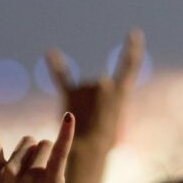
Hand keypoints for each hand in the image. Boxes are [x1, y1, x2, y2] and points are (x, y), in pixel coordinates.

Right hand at [0, 95, 74, 182]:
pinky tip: (69, 119)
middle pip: (30, 142)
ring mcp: (27, 176)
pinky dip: (66, 134)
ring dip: (50, 160)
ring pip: (46, 147)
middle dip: (36, 154)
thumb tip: (36, 141)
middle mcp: (8, 171)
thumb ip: (13, 170)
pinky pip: (60, 152)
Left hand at [47, 29, 143, 151]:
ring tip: (83, 120)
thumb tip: (100, 101)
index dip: (132, 49)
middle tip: (95, 120)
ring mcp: (87, 87)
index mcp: (121, 91)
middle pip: (99, 85)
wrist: (89, 150)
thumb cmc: (105, 141)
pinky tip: (49, 52)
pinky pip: (62, 77)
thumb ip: (110, 105)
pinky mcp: (70, 93)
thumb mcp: (117, 122)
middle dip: (96, 101)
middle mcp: (104, 83)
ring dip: (82, 103)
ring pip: (82, 89)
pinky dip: (55, 65)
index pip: (129, 65)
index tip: (134, 33)